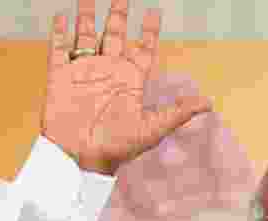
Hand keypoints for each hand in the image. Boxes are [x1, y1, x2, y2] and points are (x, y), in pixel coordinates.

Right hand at [41, 0, 211, 174]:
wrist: (80, 158)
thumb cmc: (118, 148)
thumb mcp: (152, 129)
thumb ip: (177, 112)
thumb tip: (208, 104)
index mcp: (130, 81)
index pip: (142, 49)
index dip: (148, 32)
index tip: (154, 12)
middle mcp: (108, 72)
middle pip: (114, 35)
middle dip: (118, 15)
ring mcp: (84, 72)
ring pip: (86, 36)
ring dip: (87, 17)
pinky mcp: (60, 77)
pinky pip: (59, 48)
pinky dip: (59, 32)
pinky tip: (62, 15)